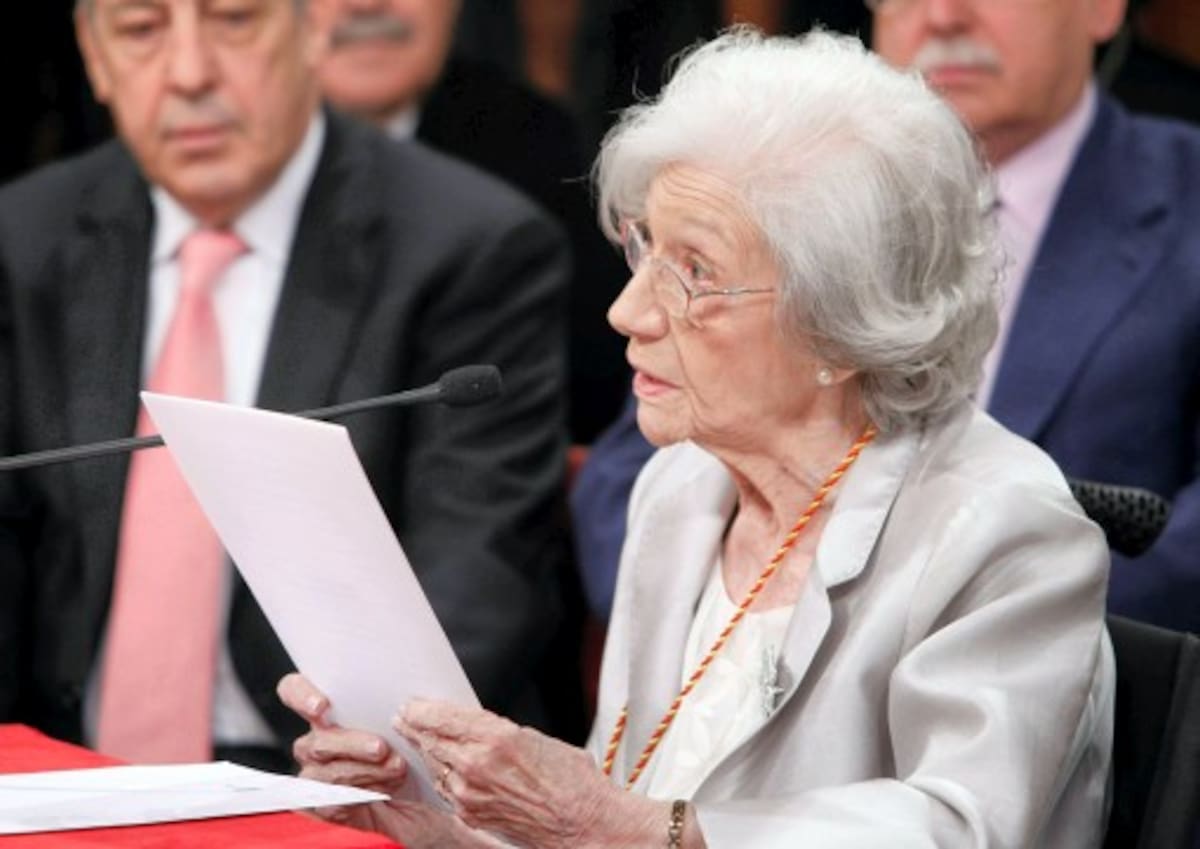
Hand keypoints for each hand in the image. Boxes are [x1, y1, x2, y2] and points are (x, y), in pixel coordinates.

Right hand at [277, 675, 512, 847]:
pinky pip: (335, 799)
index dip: (301, 695)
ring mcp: (318, 775)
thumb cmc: (417, 751)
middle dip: (351, 743)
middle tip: (382, 748)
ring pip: (328, 771)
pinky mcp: (327, 805)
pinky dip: (364, 792)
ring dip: (365, 769)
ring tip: (397, 768)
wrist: (430, 800)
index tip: (323, 706)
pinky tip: (386, 788)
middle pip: (316, 739)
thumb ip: (398, 701)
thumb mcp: (410, 719)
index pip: (294, 691)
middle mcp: (317, 742)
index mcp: (329, 711)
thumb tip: (406, 692)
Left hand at [395, 700, 657, 847]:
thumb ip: (495, 730)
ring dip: (424, 751)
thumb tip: (470, 726)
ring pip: (435, 765)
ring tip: (418, 739)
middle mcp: (476, 766)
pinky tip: (440, 768)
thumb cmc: (570, 780)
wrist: (582, 823)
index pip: (442, 717)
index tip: (411, 704)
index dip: (421, 710)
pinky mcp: (472, 815)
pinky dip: (440, 775)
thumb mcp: (533, 737)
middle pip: (431, 740)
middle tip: (403, 718)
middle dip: (415, 727)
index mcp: (495, 738)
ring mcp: (470, 794)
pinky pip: (446, 789)